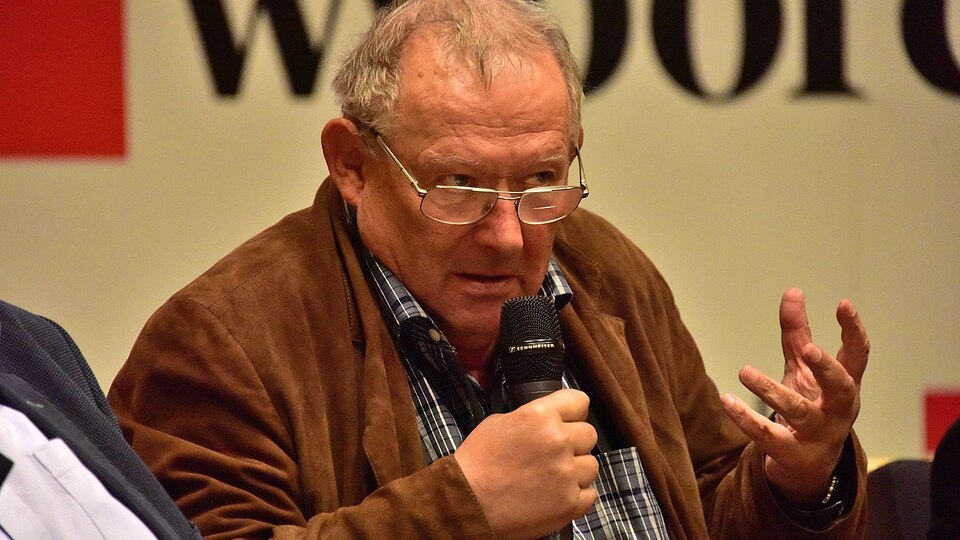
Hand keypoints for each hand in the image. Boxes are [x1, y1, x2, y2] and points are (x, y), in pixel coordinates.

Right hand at [455, 388, 598, 538]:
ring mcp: (566, 474)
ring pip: (591, 465)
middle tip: (554, 453)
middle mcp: (558, 441)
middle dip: (574, 442)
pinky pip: (590, 494)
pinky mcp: (569, 503)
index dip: (573, 411)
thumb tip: (550, 419)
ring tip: (552, 477)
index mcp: (540, 416)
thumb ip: (532, 417)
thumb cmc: (477, 462)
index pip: (580, 401)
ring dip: (576, 470)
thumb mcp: (500, 422)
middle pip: (589, 434)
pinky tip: (556, 494)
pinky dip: (576, 495)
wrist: (466, 502)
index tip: (568, 419)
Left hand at [721, 288, 868, 505]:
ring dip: (772, 391)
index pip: (858, 356)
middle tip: (811, 350)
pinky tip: (727, 400)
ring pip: (799, 412)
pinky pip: (769, 436)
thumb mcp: (804, 368)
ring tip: (744, 371)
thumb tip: (792, 291)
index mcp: (845, 385)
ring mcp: (817, 433)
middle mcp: (837, 410)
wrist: (809, 463)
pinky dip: (747, 419)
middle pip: (841, 389)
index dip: (853, 331)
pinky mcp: (792, 452)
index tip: (843, 304)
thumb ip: (798, 333)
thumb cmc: (812, 404)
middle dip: (828, 369)